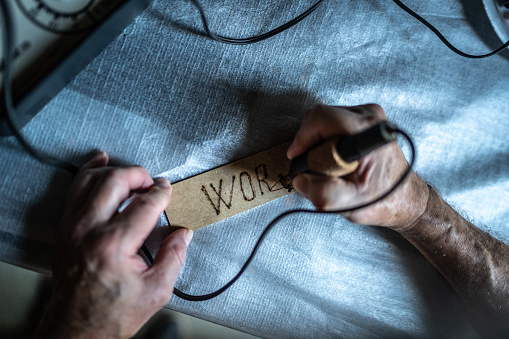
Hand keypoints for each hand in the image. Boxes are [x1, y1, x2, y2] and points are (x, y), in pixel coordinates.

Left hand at [36, 152, 192, 338]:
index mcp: (115, 245)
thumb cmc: (111, 314)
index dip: (161, 193)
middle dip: (139, 175)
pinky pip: (75, 189)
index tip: (167, 191)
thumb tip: (183, 233)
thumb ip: (174, 257)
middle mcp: (89, 230)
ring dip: (115, 171)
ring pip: (92, 179)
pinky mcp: (65, 228)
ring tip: (133, 177)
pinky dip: (89, 172)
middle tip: (152, 184)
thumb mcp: (156, 291)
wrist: (76, 329)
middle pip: (115, 181)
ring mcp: (73, 227)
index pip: (144, 204)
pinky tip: (100, 164)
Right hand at [287, 104, 428, 229]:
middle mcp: (370, 117)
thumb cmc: (384, 200)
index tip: (300, 158)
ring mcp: (368, 115)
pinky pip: (331, 123)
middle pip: (319, 117)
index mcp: (366, 132)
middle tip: (320, 167)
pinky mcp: (365, 119)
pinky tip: (337, 159)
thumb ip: (323, 193)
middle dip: (310, 144)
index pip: (320, 118)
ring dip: (318, 144)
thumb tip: (301, 179)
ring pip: (323, 120)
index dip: (303, 139)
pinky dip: (326, 141)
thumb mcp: (351, 204)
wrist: (405, 198)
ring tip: (331, 165)